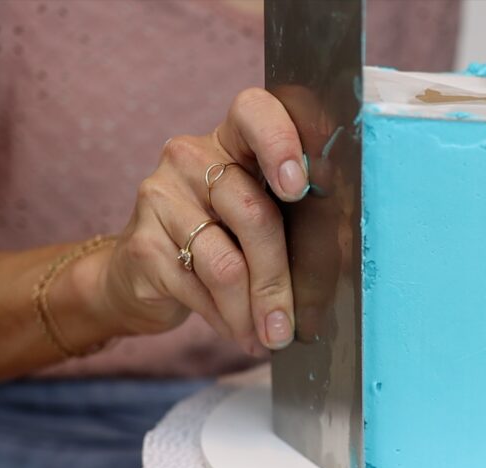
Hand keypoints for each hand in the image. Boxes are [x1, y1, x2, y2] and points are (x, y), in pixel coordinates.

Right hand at [98, 88, 310, 354]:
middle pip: (253, 213)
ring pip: (226, 263)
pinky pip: (197, 288)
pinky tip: (238, 332)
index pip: (253, 112)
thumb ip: (292, 219)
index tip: (300, 186)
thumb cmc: (221, 241)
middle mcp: (191, 158)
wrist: (140, 275)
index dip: (280, 142)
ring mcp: (161, 196)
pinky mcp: (142, 244)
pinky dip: (226, 320)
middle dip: (279, 279)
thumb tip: (345, 253)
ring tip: (268, 338)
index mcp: (232, 140)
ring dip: (253, 311)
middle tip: (290, 324)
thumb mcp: (256, 219)